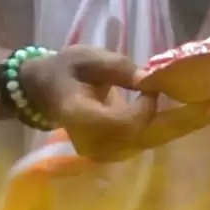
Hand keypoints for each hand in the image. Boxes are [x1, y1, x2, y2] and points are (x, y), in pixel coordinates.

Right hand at [19, 46, 158, 158]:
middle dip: (158, 120)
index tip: (151, 89)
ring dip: (157, 127)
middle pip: (132, 140)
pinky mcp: (102, 152)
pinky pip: (132, 147)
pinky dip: (148, 132)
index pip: (119, 123)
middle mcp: (85, 139)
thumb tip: (149, 80)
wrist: (40, 89)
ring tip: (162, 106)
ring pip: (136, 146)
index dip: (143, 110)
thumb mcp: (87, 57)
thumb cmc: (63, 69)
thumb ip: (118, 67)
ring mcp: (93, 149)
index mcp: (77, 113)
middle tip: (169, 98)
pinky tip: (153, 115)